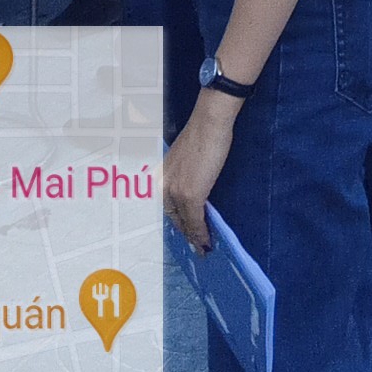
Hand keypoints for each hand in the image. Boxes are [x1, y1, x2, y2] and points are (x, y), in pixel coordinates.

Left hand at [163, 92, 239, 251]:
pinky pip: (195, 221)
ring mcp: (176, 192)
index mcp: (162, 176)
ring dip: (194, 237)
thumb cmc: (202, 133)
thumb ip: (186, 172)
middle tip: (196, 245)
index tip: (186, 231)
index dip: (178, 220)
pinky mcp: (191, 195)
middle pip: (174, 217)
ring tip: (203, 248)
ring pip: (184, 222)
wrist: (209, 123)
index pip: (167, 205)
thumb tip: (194, 182)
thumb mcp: (187, 156)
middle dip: (185, 232)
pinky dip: (201, 233)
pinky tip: (206, 241)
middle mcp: (164, 186)